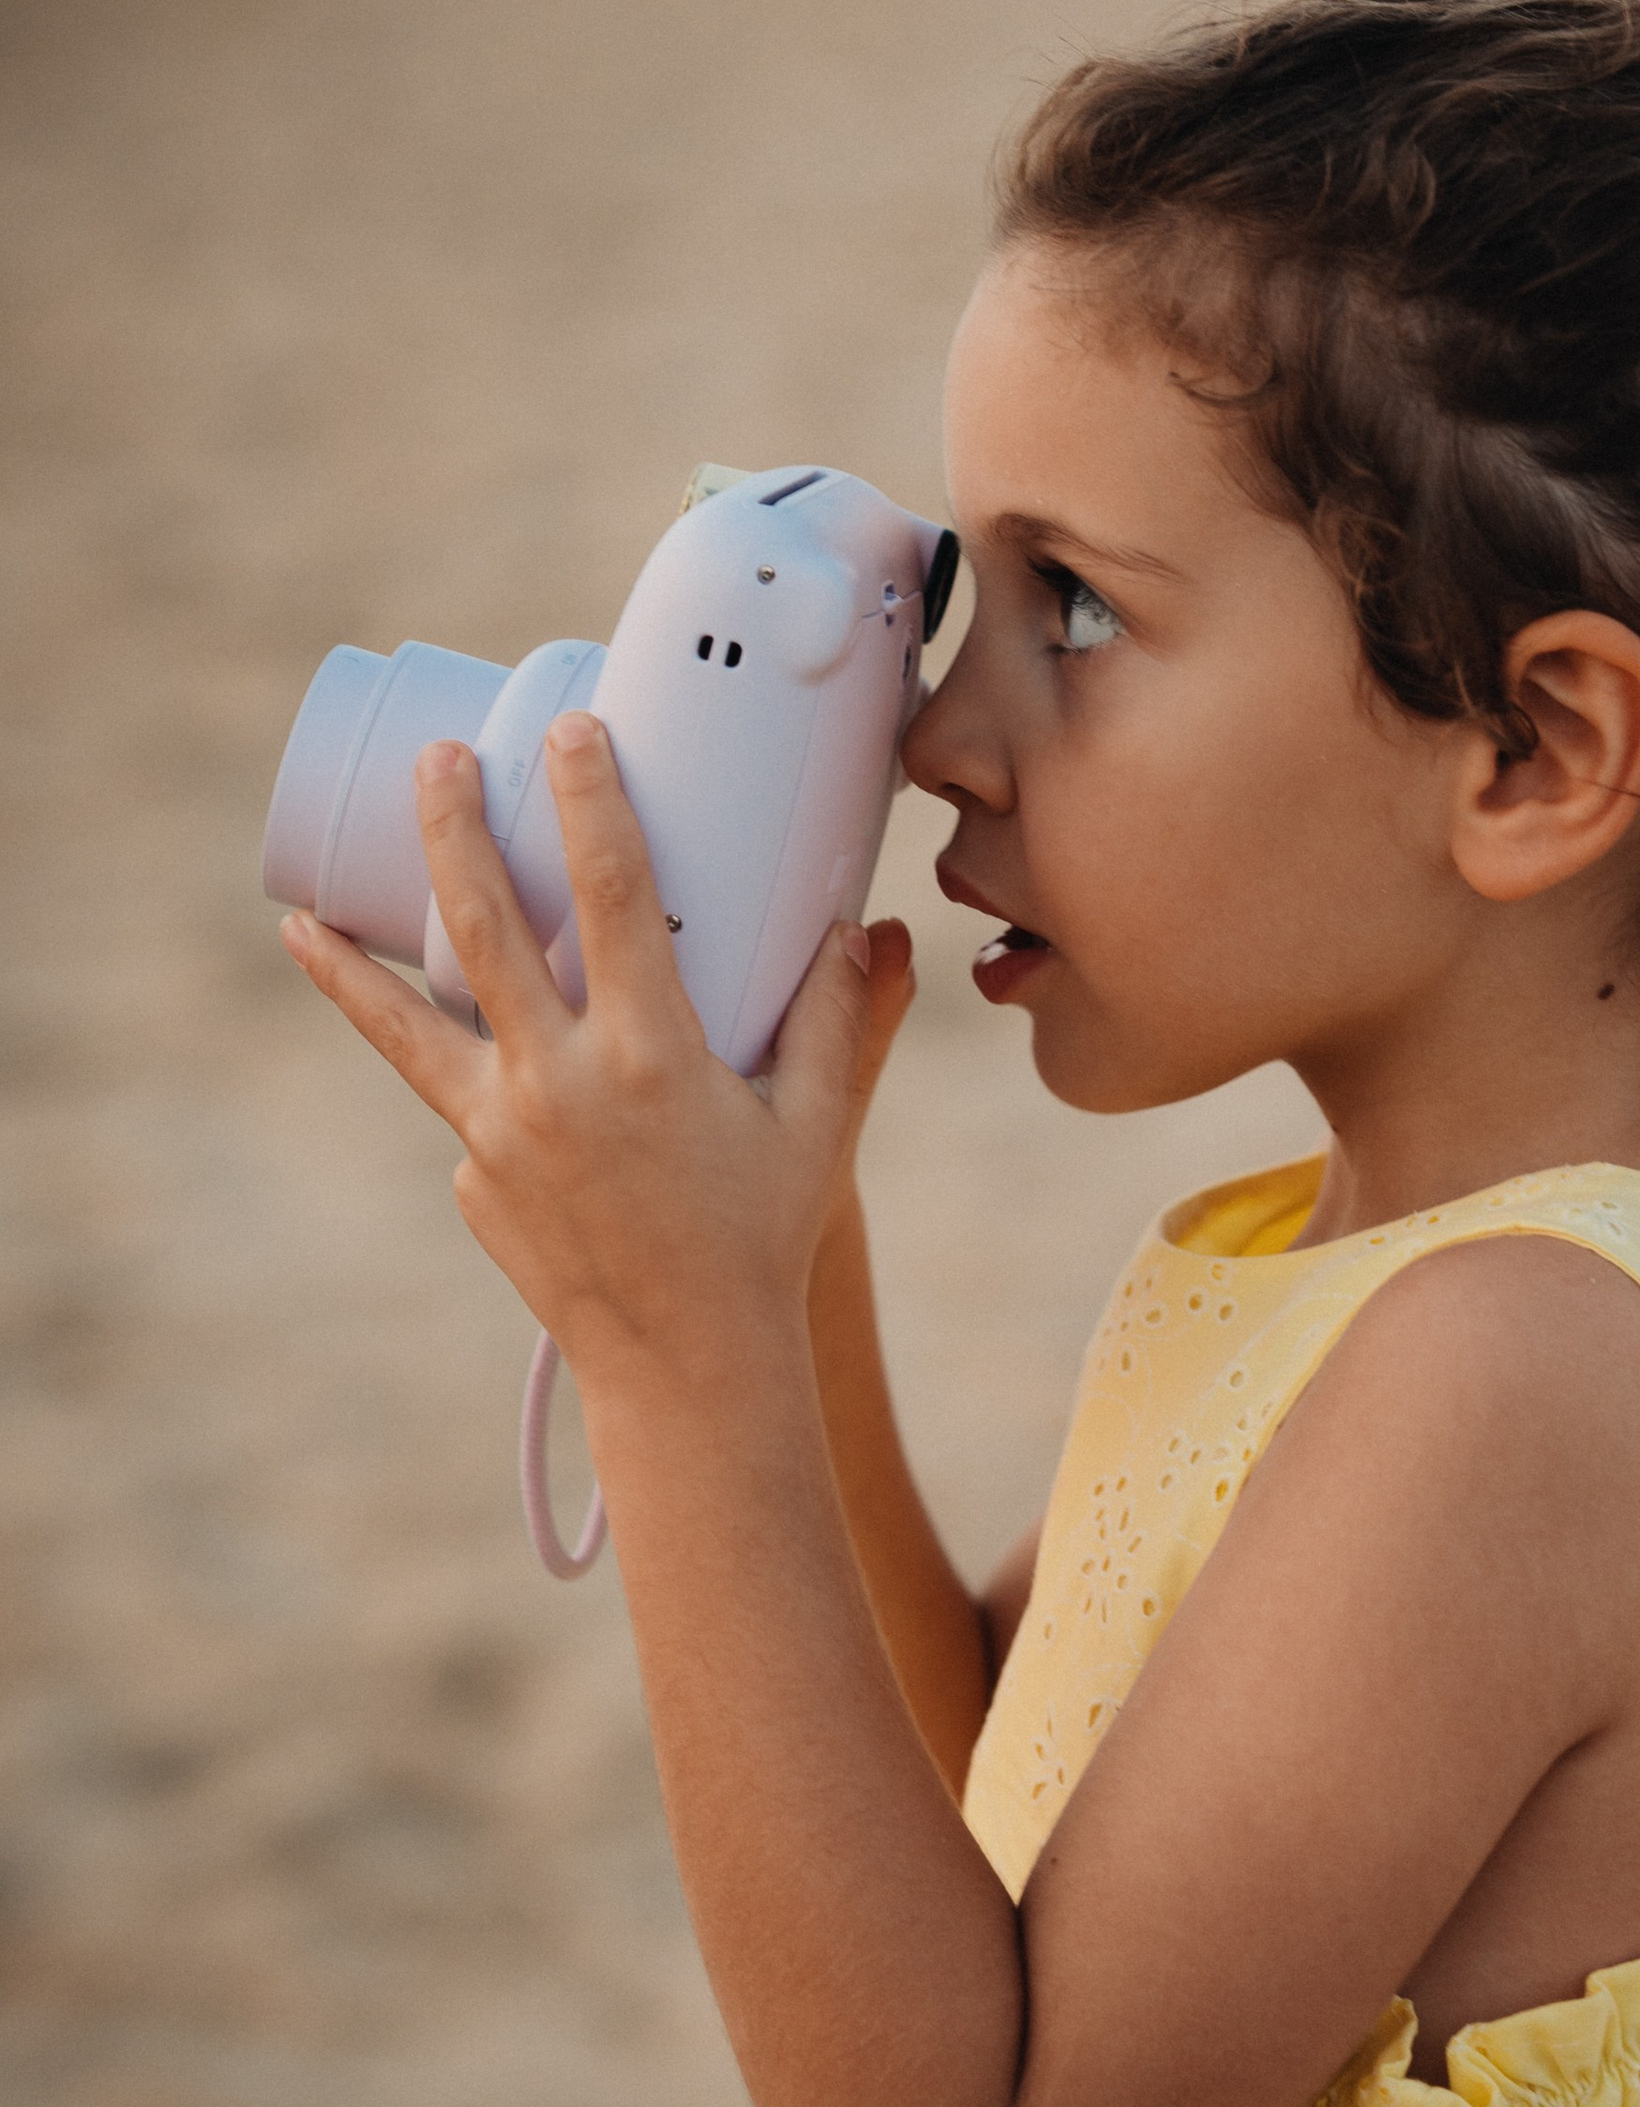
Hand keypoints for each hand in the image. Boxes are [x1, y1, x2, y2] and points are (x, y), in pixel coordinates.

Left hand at [281, 712, 882, 1385]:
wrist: (685, 1370)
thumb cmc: (762, 1244)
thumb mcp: (817, 1127)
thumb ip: (839, 1023)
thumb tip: (867, 932)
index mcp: (650, 1056)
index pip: (614, 897)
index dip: (590, 804)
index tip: (572, 736)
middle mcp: (558, 1085)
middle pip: (481, 927)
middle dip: (453, 830)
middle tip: (439, 760)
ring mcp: (498, 1135)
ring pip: (410, 1022)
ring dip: (356, 956)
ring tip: (305, 912)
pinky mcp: (472, 1176)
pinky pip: (463, 1099)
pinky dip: (471, 1071)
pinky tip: (491, 1069)